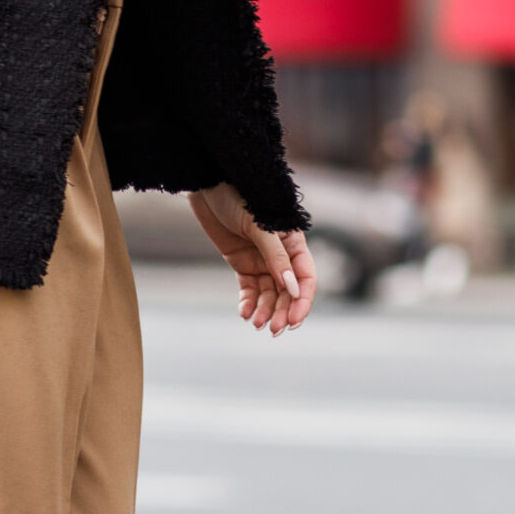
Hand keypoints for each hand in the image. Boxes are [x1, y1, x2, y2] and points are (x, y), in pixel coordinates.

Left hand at [188, 184, 316, 333]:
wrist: (209, 183)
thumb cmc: (238, 195)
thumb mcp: (259, 226)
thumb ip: (275, 257)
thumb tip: (292, 288)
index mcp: (294, 241)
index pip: (306, 277)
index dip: (303, 301)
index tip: (294, 320)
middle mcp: (281, 254)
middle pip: (288, 290)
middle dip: (283, 311)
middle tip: (274, 330)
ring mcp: (261, 259)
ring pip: (269, 293)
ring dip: (266, 310)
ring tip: (257, 324)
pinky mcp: (242, 262)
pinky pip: (250, 288)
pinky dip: (249, 302)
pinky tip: (246, 313)